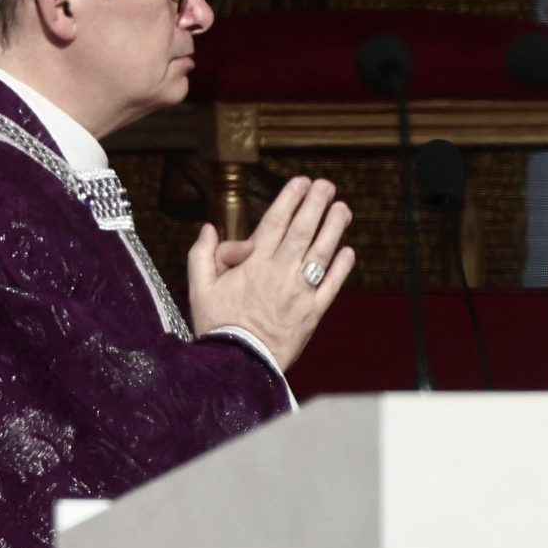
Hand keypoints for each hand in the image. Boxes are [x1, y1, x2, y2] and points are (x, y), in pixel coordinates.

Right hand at [186, 176, 353, 370]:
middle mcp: (279, 273)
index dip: (289, 199)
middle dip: (315, 204)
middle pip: (302, 231)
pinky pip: (331, 285)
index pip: (275, 223)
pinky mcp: (313, 312)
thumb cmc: (218, 327)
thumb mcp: (199, 290)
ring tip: (342, 208)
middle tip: (327, 185)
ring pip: (321, 252)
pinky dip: (341, 267)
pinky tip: (348, 251)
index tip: (300, 182)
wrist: (236, 366)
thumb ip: (202, 256)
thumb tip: (208, 228)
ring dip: (334, 228)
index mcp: (253, 266)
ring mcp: (299, 292)